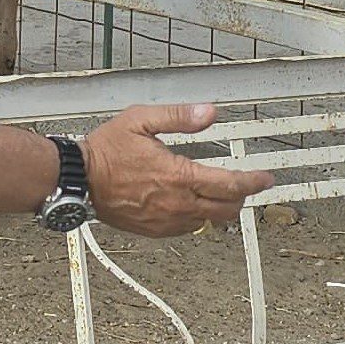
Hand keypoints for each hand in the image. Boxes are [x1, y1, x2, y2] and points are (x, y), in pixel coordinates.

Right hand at [82, 104, 272, 237]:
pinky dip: (200, 219)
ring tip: (224, 196)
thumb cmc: (106, 151)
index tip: (265, 178)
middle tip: (247, 186)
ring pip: (209, 222)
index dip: (253, 182)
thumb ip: (179, 116)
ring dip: (222, 209)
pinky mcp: (155, 230)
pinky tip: (196, 206)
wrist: (79, 179)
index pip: (230, 184)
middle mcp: (176, 203)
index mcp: (178, 176)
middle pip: (226, 209)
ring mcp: (166, 220)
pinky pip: (188, 229)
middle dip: (242, 198)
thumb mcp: (141, 120)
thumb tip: (208, 113)